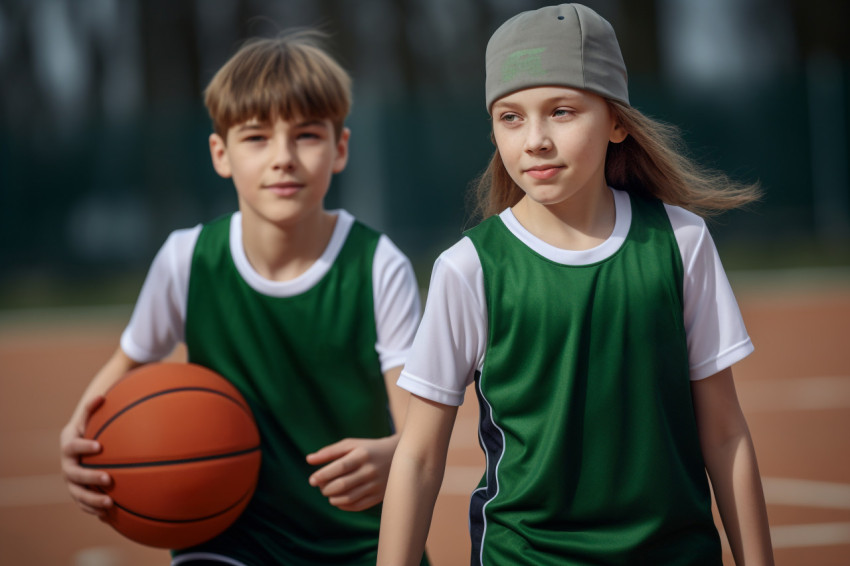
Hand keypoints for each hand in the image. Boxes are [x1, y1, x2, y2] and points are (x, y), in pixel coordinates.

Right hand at [59, 396, 112, 517]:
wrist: (77, 447)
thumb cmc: (86, 429)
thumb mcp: (87, 418)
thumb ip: (92, 409)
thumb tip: (101, 395)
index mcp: (68, 446)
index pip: (73, 446)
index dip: (84, 446)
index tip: (100, 446)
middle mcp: (67, 466)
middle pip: (75, 475)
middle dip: (91, 477)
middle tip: (109, 478)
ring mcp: (71, 482)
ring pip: (78, 494)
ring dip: (93, 500)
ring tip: (110, 504)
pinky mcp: (77, 492)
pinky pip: (83, 504)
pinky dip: (94, 510)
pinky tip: (108, 516)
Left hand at [306, 435, 398, 511]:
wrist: (398, 457)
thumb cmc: (367, 449)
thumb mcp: (350, 445)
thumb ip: (329, 452)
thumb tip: (308, 459)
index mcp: (362, 455)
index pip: (340, 467)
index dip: (323, 475)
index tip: (312, 480)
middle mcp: (370, 470)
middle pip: (342, 485)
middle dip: (326, 488)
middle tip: (321, 487)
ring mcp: (376, 485)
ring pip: (348, 498)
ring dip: (333, 498)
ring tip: (329, 493)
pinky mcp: (379, 496)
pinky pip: (357, 506)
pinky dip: (343, 505)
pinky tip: (338, 499)